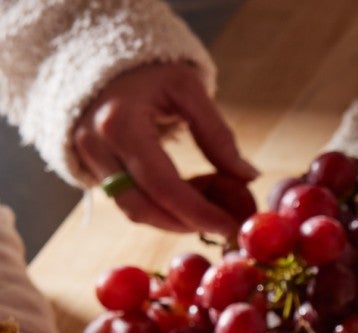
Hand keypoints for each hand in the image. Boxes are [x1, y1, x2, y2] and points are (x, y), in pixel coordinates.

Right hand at [72, 61, 257, 235]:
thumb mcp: (188, 89)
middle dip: (187, 224)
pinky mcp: (91, 166)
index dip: (198, 213)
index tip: (230, 227)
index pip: (162, 186)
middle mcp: (96, 146)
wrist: (103, 58)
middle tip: (224, 226)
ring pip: (133, 210)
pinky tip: (189, 196)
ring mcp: (87, 158)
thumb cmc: (151, 71)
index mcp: (120, 124)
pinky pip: (128, 200)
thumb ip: (217, 135)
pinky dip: (161, 206)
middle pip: (143, 207)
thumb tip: (247, 177)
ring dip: (175, 219)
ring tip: (210, 206)